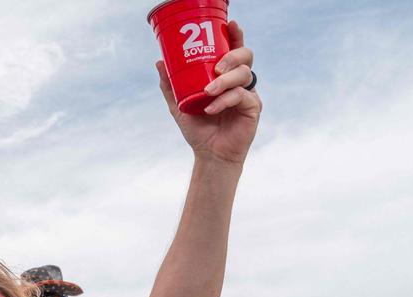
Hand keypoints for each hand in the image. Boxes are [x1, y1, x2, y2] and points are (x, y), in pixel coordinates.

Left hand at [157, 20, 260, 164]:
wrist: (208, 154)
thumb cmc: (198, 129)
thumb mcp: (179, 105)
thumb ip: (170, 85)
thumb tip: (159, 62)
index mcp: (225, 76)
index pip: (234, 50)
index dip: (235, 36)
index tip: (230, 25)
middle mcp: (239, 82)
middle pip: (245, 57)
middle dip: (232, 56)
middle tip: (216, 67)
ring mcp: (248, 94)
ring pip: (244, 74)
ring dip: (225, 80)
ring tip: (208, 92)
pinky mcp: (253, 107)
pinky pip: (242, 96)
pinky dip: (225, 100)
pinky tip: (211, 108)